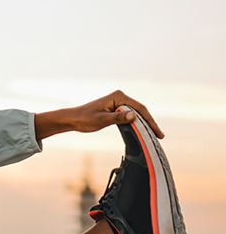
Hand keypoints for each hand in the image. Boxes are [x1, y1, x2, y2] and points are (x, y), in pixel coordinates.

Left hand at [34, 90, 163, 140]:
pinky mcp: (115, 108)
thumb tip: (134, 116)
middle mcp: (120, 97)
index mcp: (118, 96)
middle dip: (150, 123)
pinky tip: (142, 131)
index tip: (157, 132)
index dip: (150, 121)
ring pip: (136, 113)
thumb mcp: (101, 120)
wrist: (73, 119)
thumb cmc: (84, 118)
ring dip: (144, 124)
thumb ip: (117, 118)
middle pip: (140, 111)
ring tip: (154, 135)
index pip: (139, 109)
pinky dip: (136, 123)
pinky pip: (129, 116)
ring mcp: (118, 102)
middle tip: (159, 136)